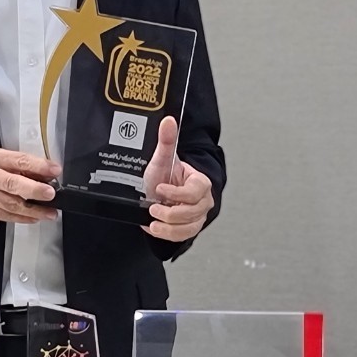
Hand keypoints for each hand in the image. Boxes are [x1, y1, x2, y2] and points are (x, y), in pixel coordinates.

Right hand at [0, 149, 60, 224]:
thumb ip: (27, 169)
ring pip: (11, 204)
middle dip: (34, 190)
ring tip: (50, 212)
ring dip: (34, 209)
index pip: (19, 160)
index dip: (39, 166)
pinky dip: (24, 218)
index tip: (55, 171)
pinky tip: (35, 217)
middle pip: (11, 184)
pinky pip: (7, 216)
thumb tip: (49, 177)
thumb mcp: (8, 164)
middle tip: (50, 194)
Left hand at [142, 116, 213, 241]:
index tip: (160, 188)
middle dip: (170, 212)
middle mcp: (203, 200)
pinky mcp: (189, 228)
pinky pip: (183, 236)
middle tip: (153, 207)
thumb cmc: (162, 176)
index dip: (176, 193)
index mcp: (200, 182)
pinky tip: (156, 228)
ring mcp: (197, 216)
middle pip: (192, 212)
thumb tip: (168, 121)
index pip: (195, 191)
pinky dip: (168, 234)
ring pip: (188, 226)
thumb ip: (166, 141)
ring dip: (167, 226)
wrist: (155, 193)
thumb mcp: (161, 159)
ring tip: (153, 220)